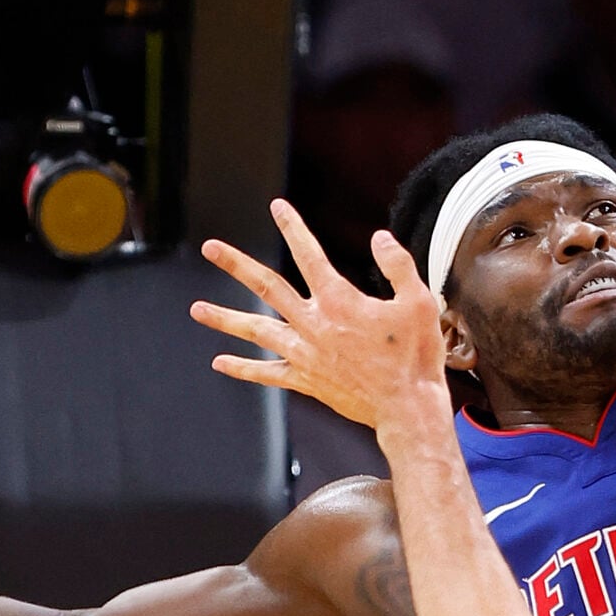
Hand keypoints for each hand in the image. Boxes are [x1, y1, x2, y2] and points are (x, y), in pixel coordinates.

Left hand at [191, 201, 448, 432]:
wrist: (406, 408)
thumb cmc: (416, 355)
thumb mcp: (418, 302)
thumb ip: (397, 265)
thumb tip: (379, 237)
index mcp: (339, 301)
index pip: (309, 255)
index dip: (293, 228)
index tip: (277, 206)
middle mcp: (313, 325)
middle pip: (266, 287)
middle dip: (236, 265)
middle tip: (209, 248)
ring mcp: (305, 354)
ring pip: (256, 331)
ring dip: (224, 318)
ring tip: (196, 309)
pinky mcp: (306, 380)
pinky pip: (267, 373)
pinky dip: (243, 368)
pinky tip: (219, 362)